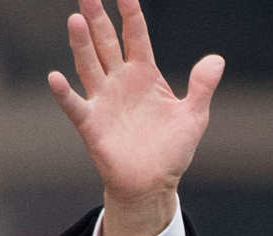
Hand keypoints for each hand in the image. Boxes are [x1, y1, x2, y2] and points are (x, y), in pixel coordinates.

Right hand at [48, 0, 223, 235]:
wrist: (153, 182)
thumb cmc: (172, 149)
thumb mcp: (194, 116)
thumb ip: (202, 87)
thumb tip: (217, 59)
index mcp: (145, 75)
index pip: (136, 37)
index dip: (132, 15)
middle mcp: (120, 81)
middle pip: (106, 43)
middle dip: (97, 19)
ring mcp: (103, 100)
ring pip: (89, 65)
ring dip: (82, 44)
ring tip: (76, 20)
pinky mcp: (91, 123)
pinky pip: (75, 105)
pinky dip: (64, 93)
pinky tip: (55, 78)